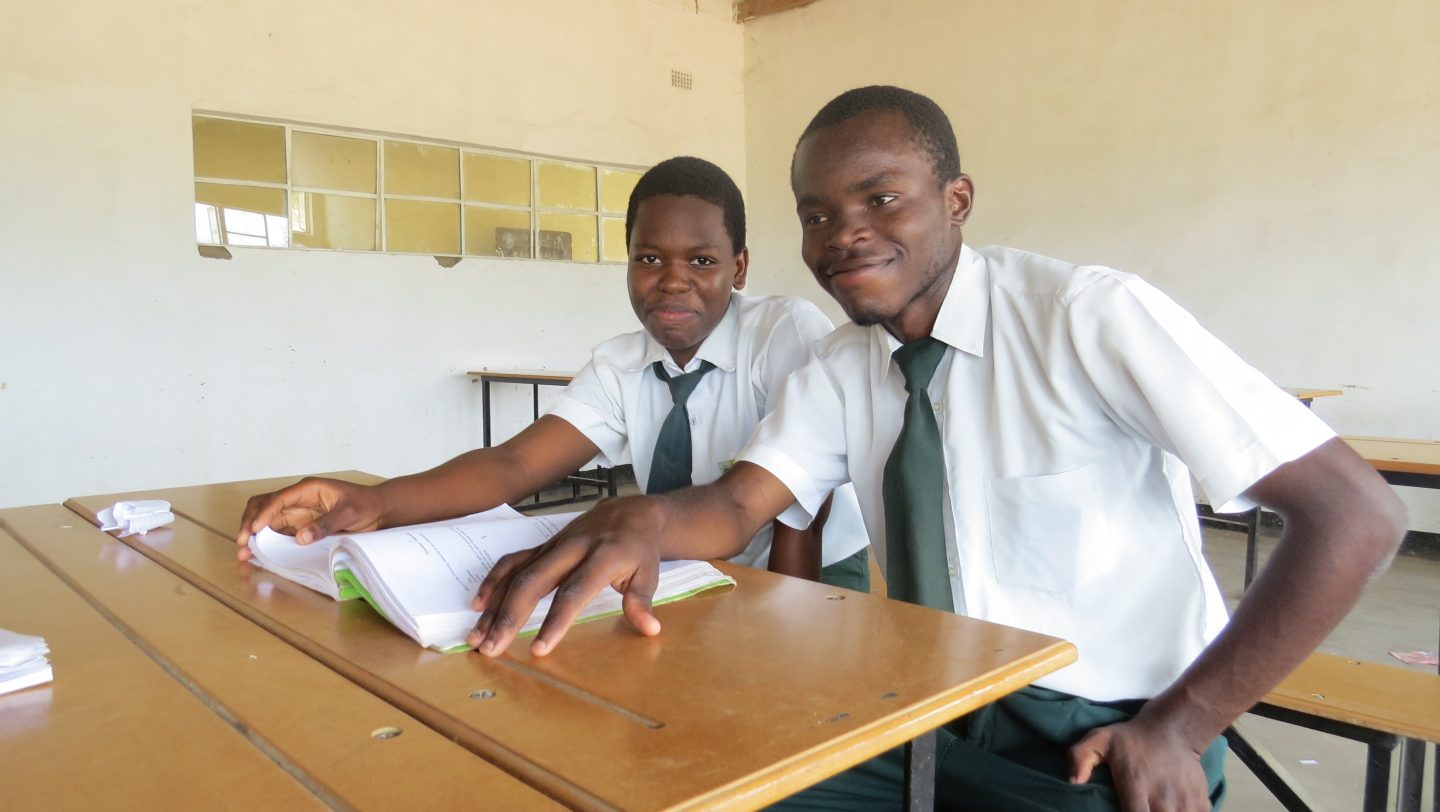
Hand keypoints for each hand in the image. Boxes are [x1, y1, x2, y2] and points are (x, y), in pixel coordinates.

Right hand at [234, 477, 385, 560]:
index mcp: (308, 489)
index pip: (279, 499)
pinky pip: (278, 533)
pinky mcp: (300, 526)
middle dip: (250, 523)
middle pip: (264, 506)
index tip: (253, 530)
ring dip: (253, 535)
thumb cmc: (366, 505)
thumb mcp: (349, 513)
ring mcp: (297, 513)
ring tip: (245, 553)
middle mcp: (297, 499)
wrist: (378, 511)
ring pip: (266, 521)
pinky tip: (259, 555)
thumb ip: (325, 524)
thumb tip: (300, 538)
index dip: (264, 514)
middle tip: (243, 544)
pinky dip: (266, 543)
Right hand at [468, 495, 665, 657]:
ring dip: (494, 605)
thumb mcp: (649, 573)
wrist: (629, 512)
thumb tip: (650, 629)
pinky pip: (512, 561)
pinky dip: (494, 581)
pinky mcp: (543, 546)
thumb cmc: (639, 548)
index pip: (574, 592)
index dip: (555, 621)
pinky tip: (480, 605)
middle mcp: (572, 549)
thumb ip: (642, 601)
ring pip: (517, 573)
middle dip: (509, 617)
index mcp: (601, 557)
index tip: (539, 649)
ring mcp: (553, 546)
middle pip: (533, 582)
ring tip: (477, 636)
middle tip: (492, 649)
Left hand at [1069, 718, 1211, 811]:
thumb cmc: (1131, 738)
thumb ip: (1080, 757)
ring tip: (1154, 809)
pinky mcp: (1201, 802)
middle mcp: (1162, 799)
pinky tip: (1174, 810)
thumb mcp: (1099, 739)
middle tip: (1140, 809)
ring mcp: (1185, 802)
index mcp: (1136, 787)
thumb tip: (1073, 782)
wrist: (1173, 728)